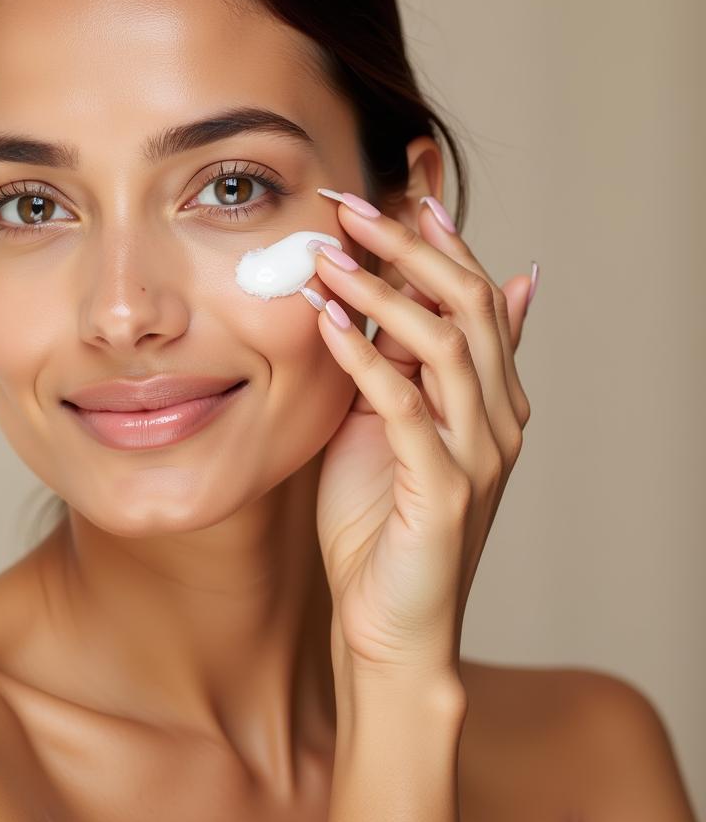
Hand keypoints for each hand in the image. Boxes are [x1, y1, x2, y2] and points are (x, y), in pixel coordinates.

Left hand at [308, 192, 534, 681]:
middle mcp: (496, 417)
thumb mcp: (387, 429)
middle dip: (409, 249)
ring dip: (381, 293)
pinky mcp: (444, 490)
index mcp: (488, 398)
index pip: (474, 298)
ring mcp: (477, 454)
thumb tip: (402, 306)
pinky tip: (325, 321)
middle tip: (350, 206)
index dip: (436, 244)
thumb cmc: (379, 524)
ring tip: (326, 254)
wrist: (390, 625)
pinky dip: (365, 356)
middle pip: (467, 306)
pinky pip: (405, 406)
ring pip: (443, 346)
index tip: (390, 196)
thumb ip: (402, 367)